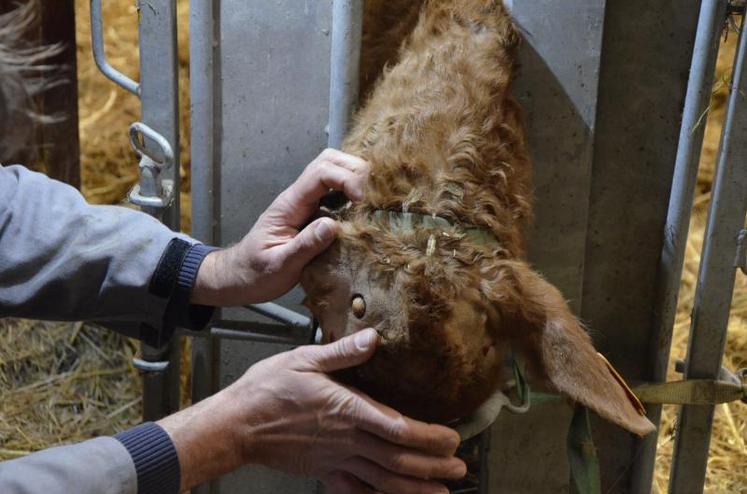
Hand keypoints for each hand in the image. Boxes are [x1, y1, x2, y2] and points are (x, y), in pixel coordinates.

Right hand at [158, 329, 465, 492]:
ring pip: (382, 479)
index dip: (428, 436)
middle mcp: (346, 439)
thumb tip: (373, 338)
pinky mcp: (323, 471)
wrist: (236, 424)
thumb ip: (342, 351)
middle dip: (432, 466)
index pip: (396, 428)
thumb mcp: (304, 358)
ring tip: (441, 493)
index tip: (452, 439)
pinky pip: (354, 490)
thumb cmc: (267, 388)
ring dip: (414, 487)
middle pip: (397, 459)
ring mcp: (335, 459)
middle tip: (460, 469)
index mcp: (346, 409)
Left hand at [191, 148, 367, 305]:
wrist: (240, 277)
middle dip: (355, 170)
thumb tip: (332, 226)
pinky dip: (353, 194)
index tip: (361, 202)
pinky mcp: (314, 214)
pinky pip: (336, 192)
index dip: (346, 179)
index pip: (320, 173)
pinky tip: (364, 211)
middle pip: (329, 160)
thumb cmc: (256, 273)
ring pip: (334, 171)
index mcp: (290, 204)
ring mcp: (307, 203)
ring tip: (371, 201)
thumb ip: (304, 246)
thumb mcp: (279, 266)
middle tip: (371, 196)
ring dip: (356, 178)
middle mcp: (299, 197)